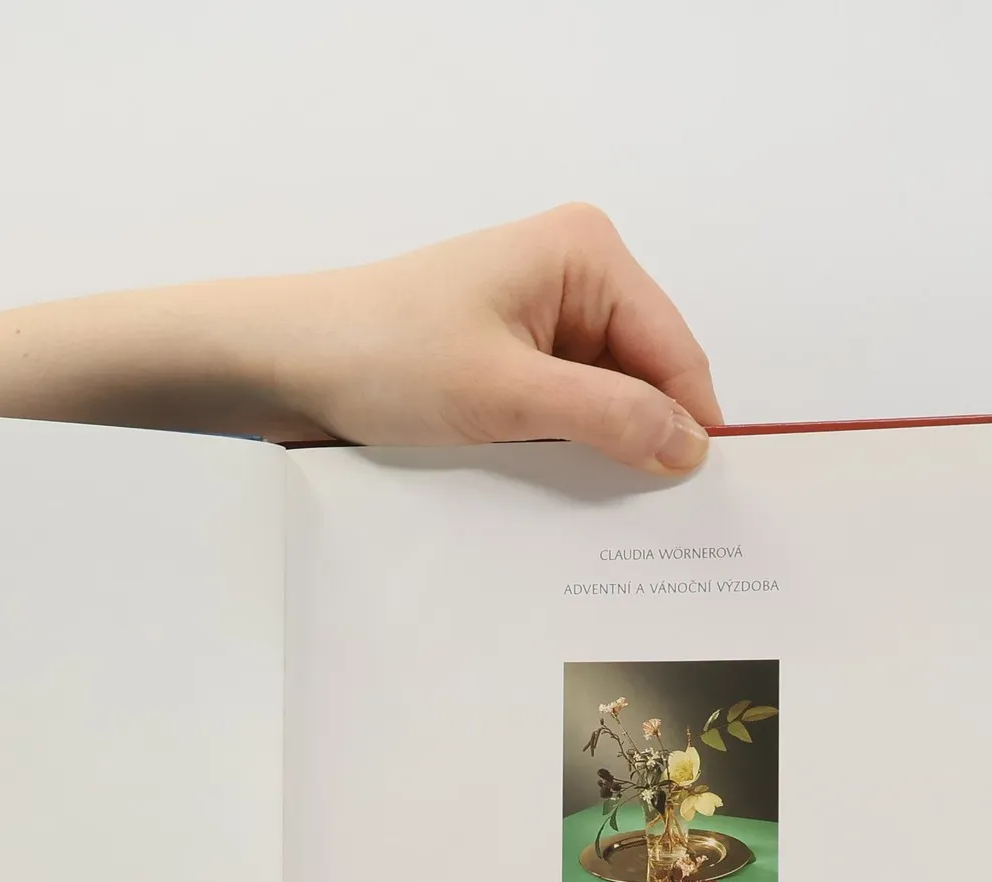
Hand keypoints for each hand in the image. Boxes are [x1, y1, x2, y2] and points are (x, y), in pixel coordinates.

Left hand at [258, 204, 722, 471]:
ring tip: (591, 503)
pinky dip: (561, 447)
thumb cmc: (381, 354)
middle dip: (642, 436)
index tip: (703, 494)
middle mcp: (572, 274)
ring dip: (597, 448)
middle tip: (648, 518)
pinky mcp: (508, 356)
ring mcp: (539, 317)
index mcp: (586, 253)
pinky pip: (562, 409)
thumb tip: (688, 444)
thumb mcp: (507, 394)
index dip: (690, 421)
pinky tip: (550, 484)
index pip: (673, 348)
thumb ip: (608, 416)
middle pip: (644, 374)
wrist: (288, 363)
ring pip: (604, 399)